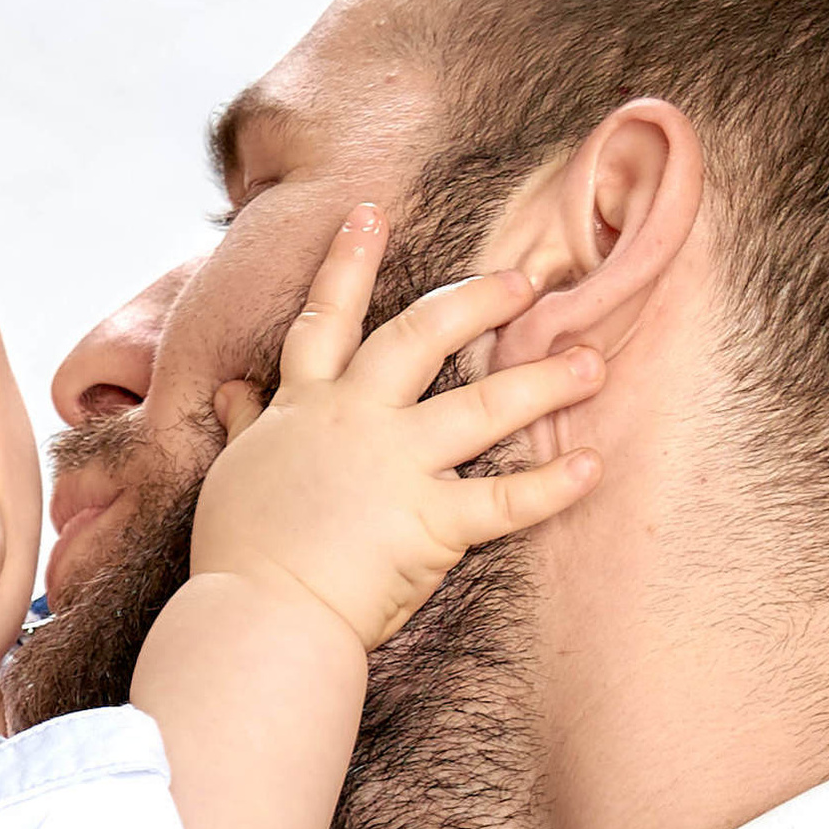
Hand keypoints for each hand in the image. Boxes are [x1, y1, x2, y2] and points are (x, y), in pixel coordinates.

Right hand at [190, 209, 600, 652]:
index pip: (326, 319)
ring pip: (482, 408)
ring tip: (590, 363)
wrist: (257, 616)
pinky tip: (591, 465)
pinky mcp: (430, 523)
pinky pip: (504, 501)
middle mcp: (357, 421)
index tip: (371, 213)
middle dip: (476, 300)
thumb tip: (237, 390)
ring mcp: (397, 467)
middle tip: (526, 280)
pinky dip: (551, 486)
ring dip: (542, 381)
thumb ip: (249, 426)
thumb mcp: (236, 474)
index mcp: (305, 407)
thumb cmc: (239, 555)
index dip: (347, 262)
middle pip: (422, 337)